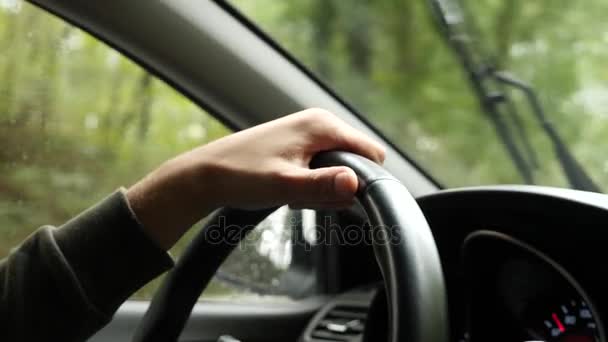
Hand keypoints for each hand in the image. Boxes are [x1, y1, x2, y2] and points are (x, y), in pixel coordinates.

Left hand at [127, 108, 384, 248]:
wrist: (204, 175)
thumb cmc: (240, 176)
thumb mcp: (285, 186)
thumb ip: (323, 185)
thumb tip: (356, 183)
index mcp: (322, 124)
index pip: (372, 153)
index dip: (365, 180)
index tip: (338, 198)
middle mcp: (318, 123)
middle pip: (355, 162)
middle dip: (338, 186)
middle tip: (305, 197)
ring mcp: (307, 133)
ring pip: (337, 168)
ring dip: (322, 189)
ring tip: (292, 193)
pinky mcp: (297, 146)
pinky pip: (320, 169)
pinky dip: (310, 185)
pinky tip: (288, 190)